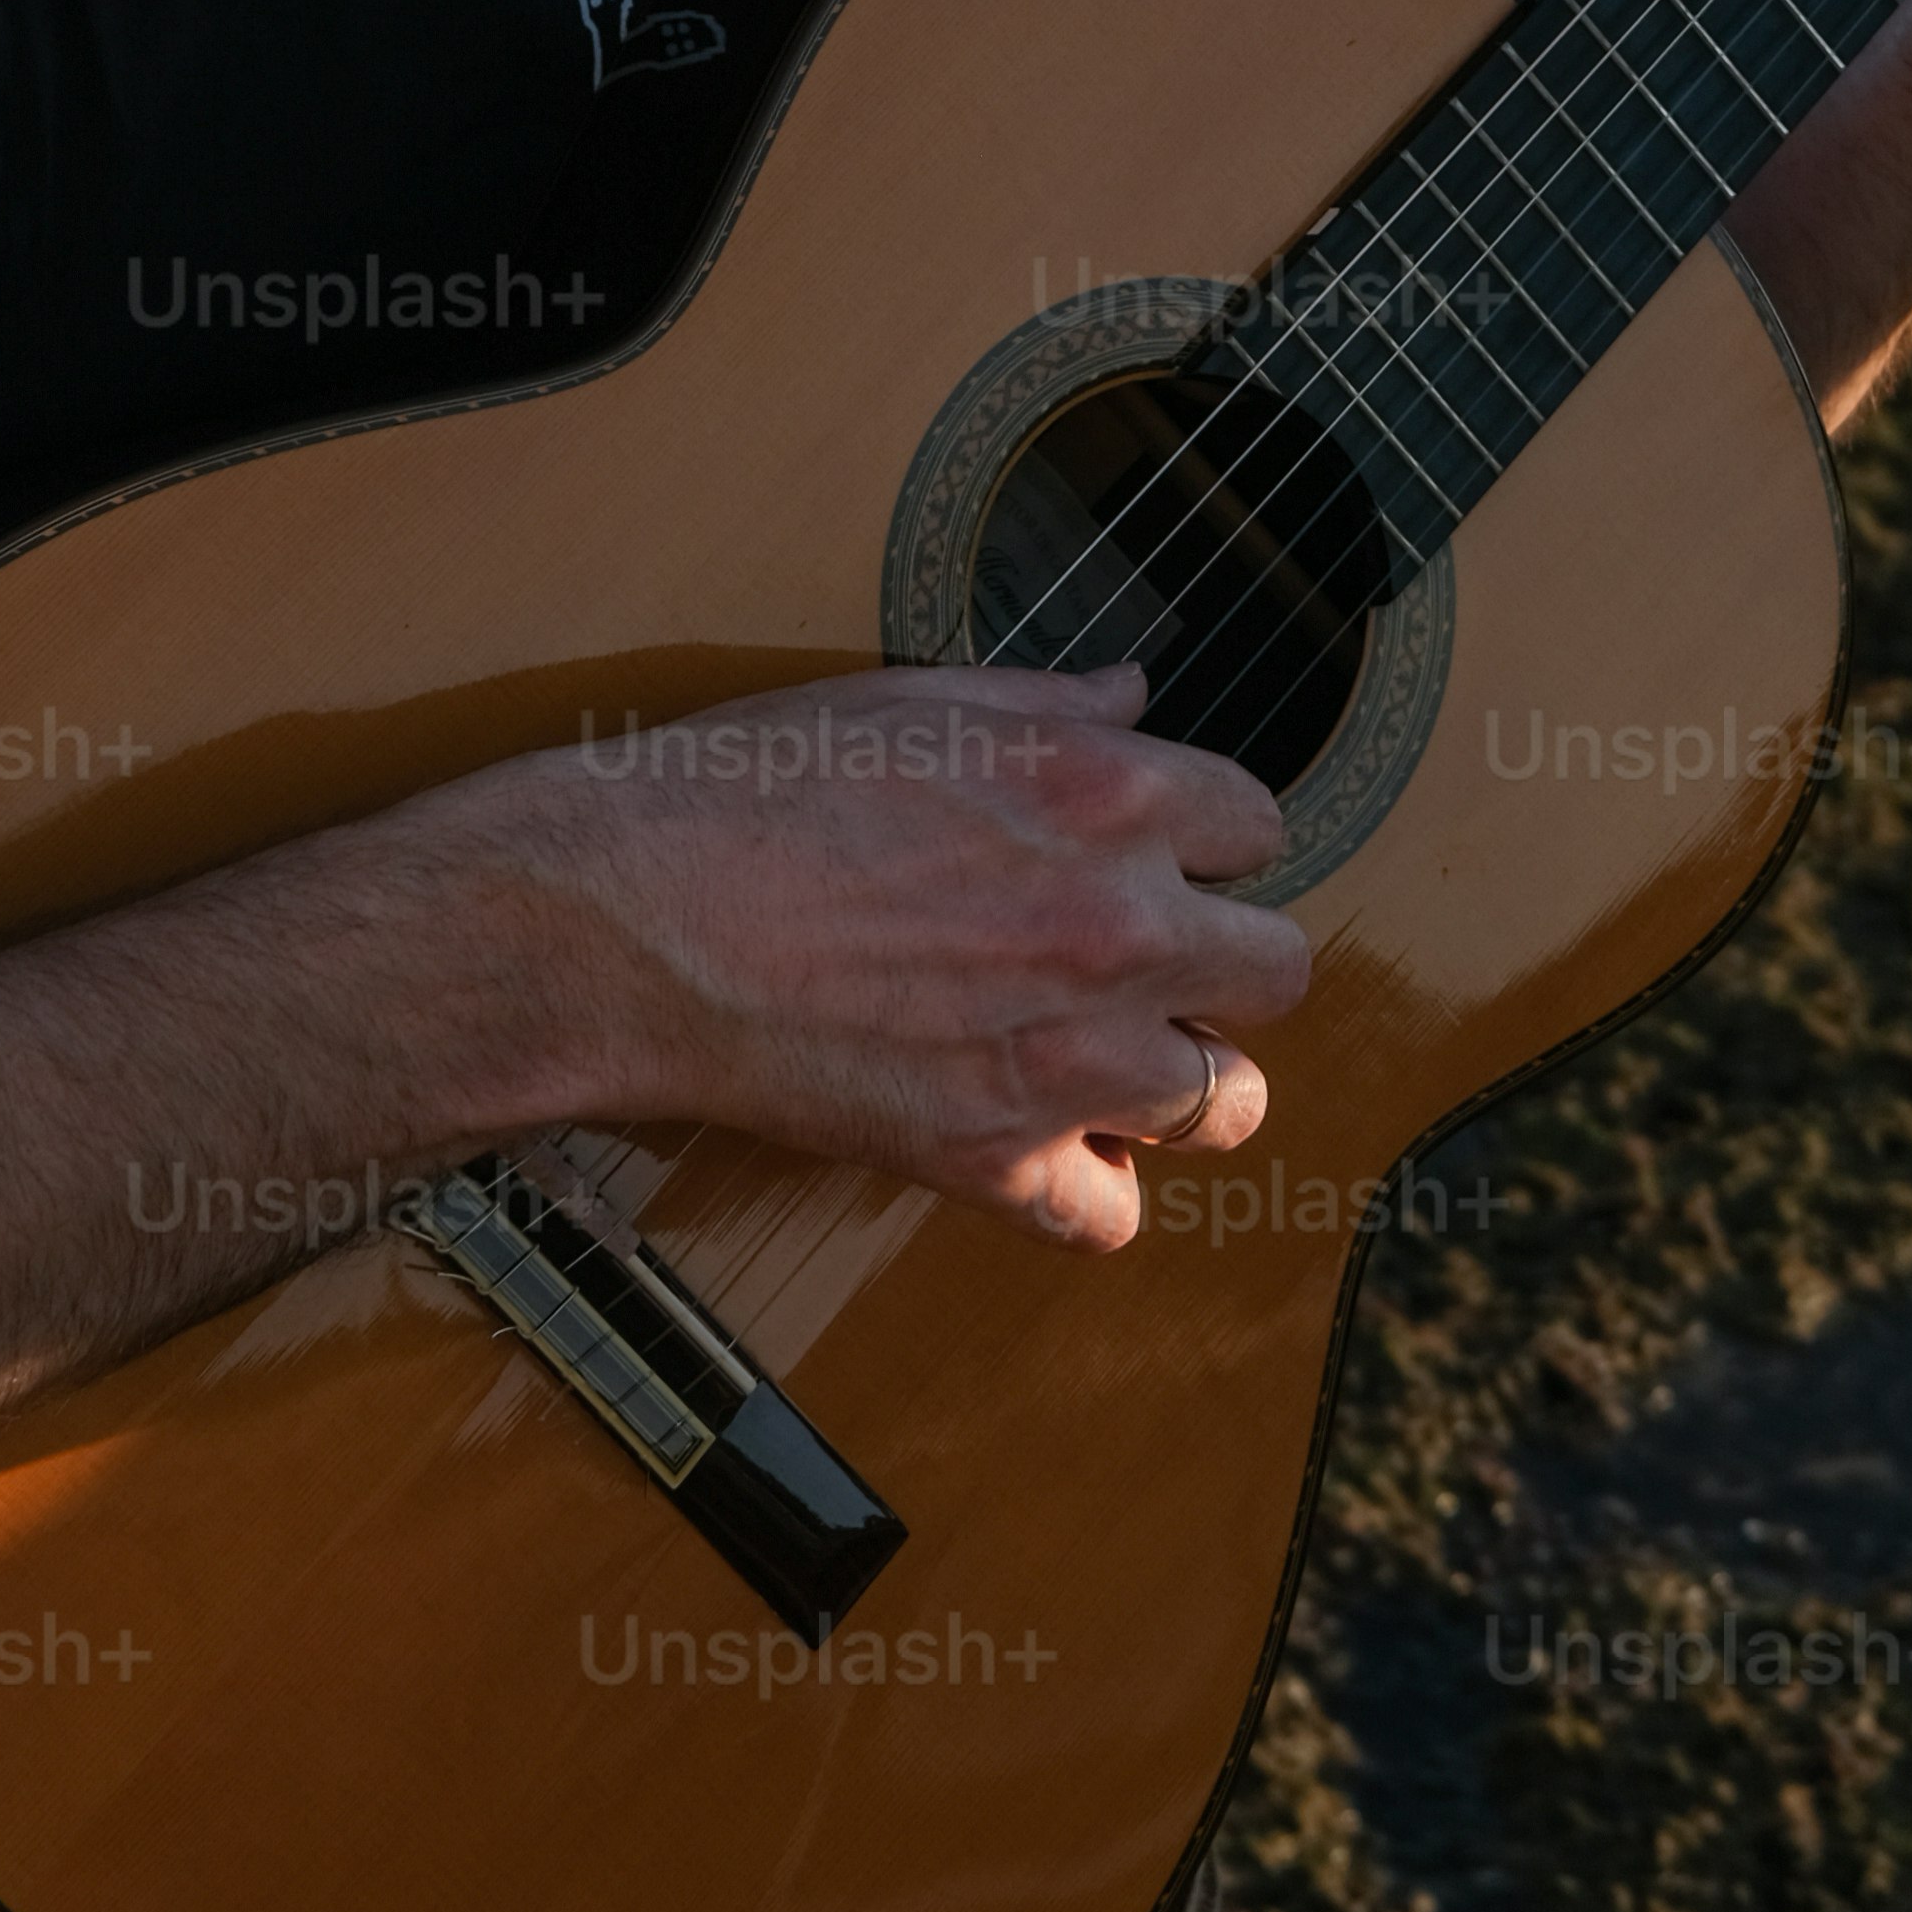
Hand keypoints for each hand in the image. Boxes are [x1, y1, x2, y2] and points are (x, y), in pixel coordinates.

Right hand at [408, 663, 1307, 1255]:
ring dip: (1180, 1081)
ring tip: (1117, 1059)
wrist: (632, 913)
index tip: (1166, 855)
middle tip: (1154, 962)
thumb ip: (1052, 703)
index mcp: (1108, 791)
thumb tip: (1134, 695)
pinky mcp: (993, 1160)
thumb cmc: (753, 789)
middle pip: (1279, 971)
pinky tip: (1043, 1144)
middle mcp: (1116, 925)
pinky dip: (1083, 1190)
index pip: (1260, 826)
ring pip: (1229, 1104)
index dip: (1210, 841)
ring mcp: (1066, 1055)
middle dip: (1224, 964)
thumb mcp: (914, 699)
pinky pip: (1110, 1216)